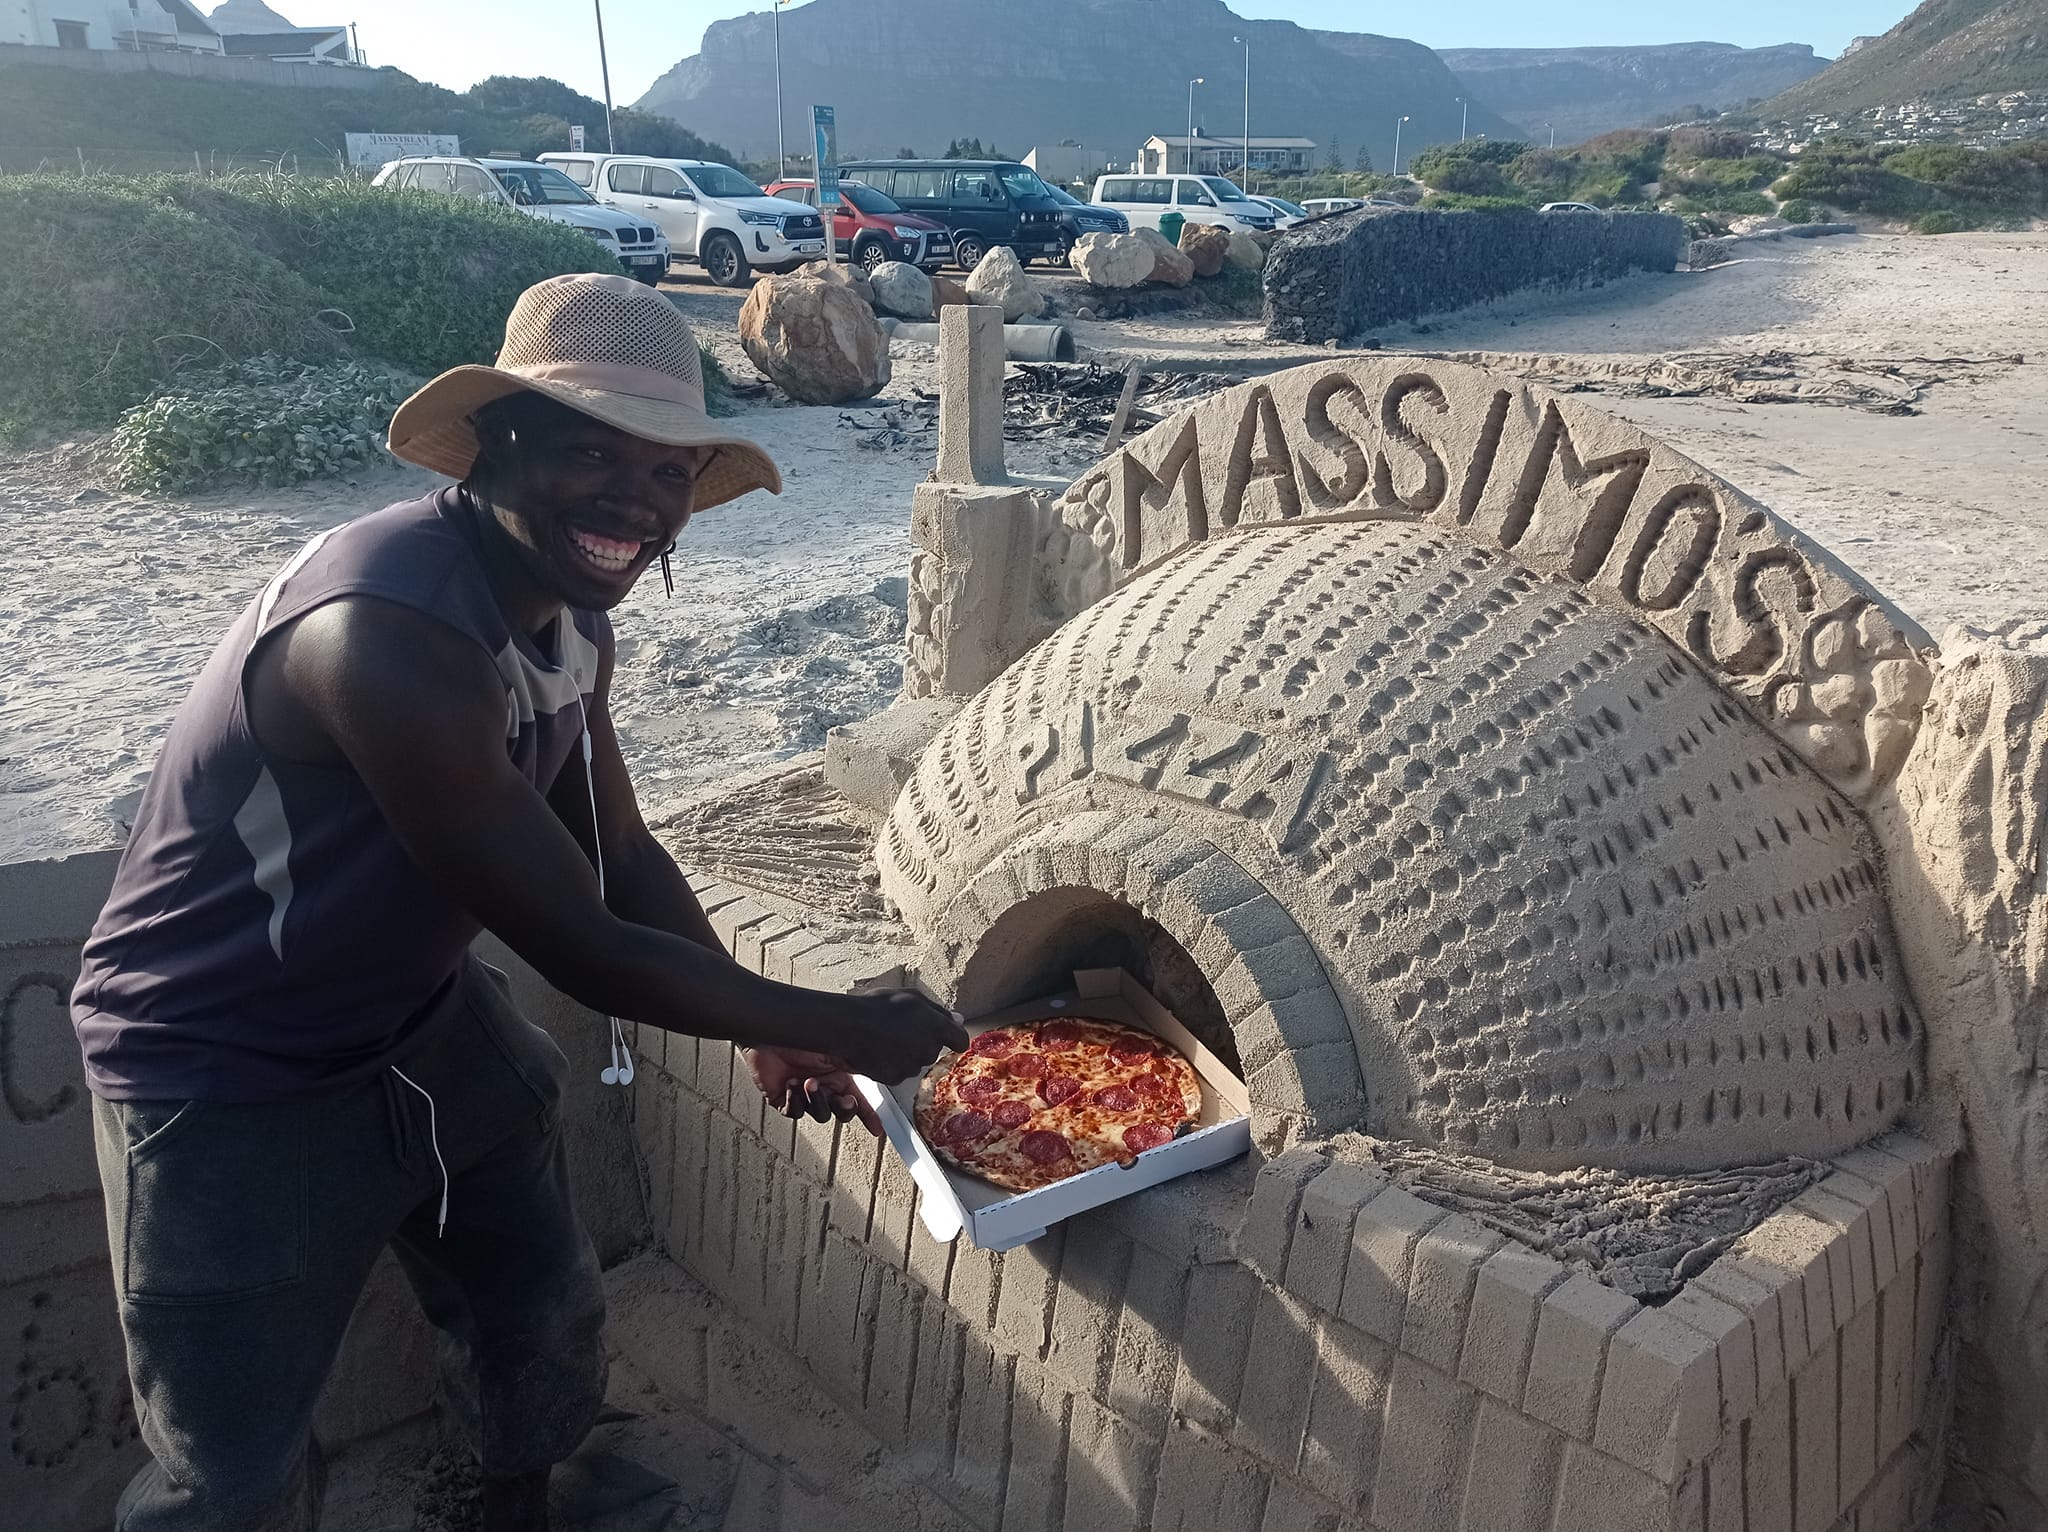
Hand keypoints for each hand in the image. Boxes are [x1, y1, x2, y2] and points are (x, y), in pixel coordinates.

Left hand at [746, 1046, 882, 1135]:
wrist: (765, 1033)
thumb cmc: (797, 1032)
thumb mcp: (833, 1047)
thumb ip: (853, 1062)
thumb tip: (873, 1071)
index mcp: (838, 1074)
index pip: (857, 1098)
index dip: (869, 1115)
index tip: (877, 1129)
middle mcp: (822, 1085)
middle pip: (841, 1111)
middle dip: (844, 1108)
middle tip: (844, 1100)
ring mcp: (803, 1094)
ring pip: (820, 1114)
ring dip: (817, 1100)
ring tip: (808, 1082)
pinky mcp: (784, 1100)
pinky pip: (795, 1112)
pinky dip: (795, 1100)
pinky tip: (792, 1084)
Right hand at [823, 990, 969, 1086]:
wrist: (848, 1026)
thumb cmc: (877, 1006)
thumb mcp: (911, 996)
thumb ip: (939, 1011)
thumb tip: (958, 1020)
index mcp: (937, 1027)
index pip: (960, 1040)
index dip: (954, 1038)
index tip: (949, 1037)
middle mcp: (928, 1049)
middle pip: (933, 1050)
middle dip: (922, 1041)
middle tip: (901, 1029)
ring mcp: (911, 1066)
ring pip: (915, 1062)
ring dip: (906, 1053)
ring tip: (886, 1038)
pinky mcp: (895, 1078)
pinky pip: (898, 1072)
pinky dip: (891, 1064)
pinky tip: (879, 1051)